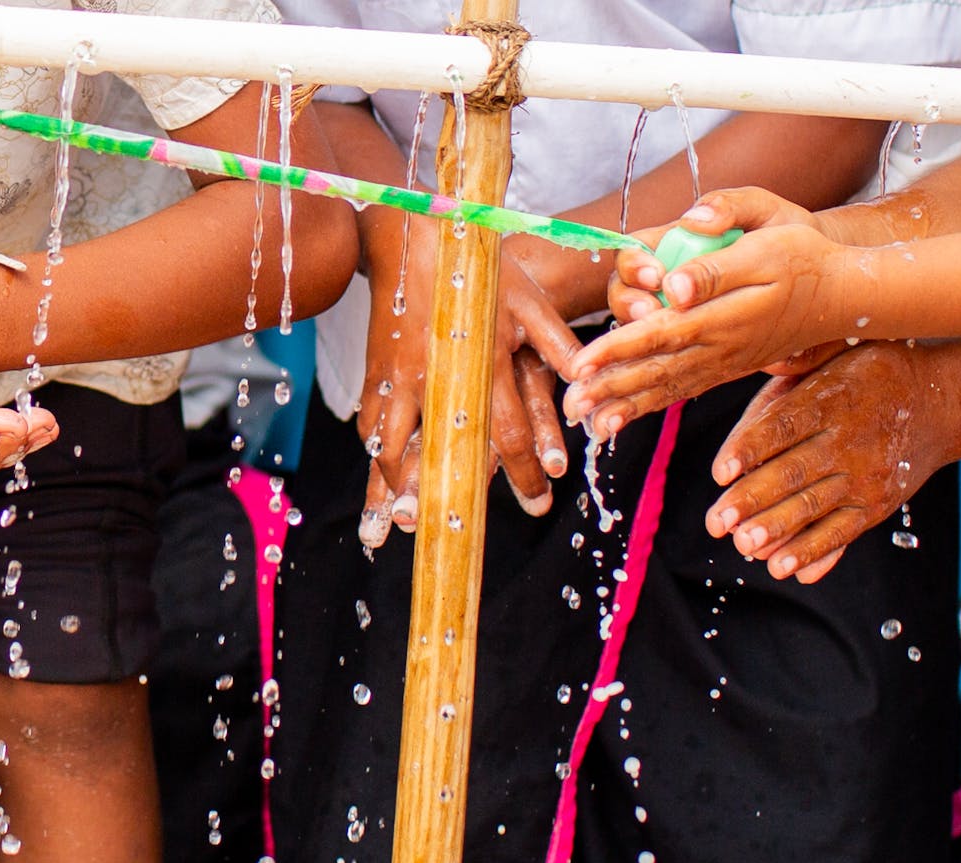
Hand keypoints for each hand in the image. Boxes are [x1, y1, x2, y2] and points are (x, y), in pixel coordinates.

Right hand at [356, 240, 585, 547]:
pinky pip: (372, 424)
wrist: (413, 235)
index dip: (525, 472)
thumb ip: (559, 344)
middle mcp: (440, 377)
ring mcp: (401, 376)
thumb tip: (589, 381)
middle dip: (451, 497)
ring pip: (394, 447)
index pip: (508, 431)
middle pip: (443, 452)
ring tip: (397, 526)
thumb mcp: (530, 300)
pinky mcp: (376, 372)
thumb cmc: (479, 269)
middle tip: (457, 530)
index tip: (540, 503)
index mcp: (484, 361)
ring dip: (395, 489)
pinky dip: (374, 456)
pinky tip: (377, 482)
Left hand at [565, 189, 864, 436]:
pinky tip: (624, 418)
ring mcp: (726, 360)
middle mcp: (722, 345)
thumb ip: (719, 265)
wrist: (847, 293)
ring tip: (589, 424)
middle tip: (569, 406)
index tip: (581, 364)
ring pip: (668, 386)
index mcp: (725, 314)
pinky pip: (684, 389)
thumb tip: (675, 286)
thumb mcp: (770, 240)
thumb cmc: (806, 257)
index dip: (618, 349)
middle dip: (609, 387)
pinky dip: (652, 405)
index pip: (661, 334)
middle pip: (656, 369)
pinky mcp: (729, 366)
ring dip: (626, 404)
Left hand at [704, 339, 960, 583]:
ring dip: (777, 530)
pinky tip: (783, 568)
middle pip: (794, 472)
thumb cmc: (871, 374)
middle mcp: (848, 441)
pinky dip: (814, 552)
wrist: (943, 403)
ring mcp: (865, 477)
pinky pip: (843, 532)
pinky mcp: (877, 506)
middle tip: (716, 521)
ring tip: (744, 546)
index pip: (784, 426)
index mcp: (830, 398)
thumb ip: (798, 364)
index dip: (750, 449)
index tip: (720, 472)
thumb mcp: (839, 352)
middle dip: (752, 499)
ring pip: (814, 507)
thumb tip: (765, 359)